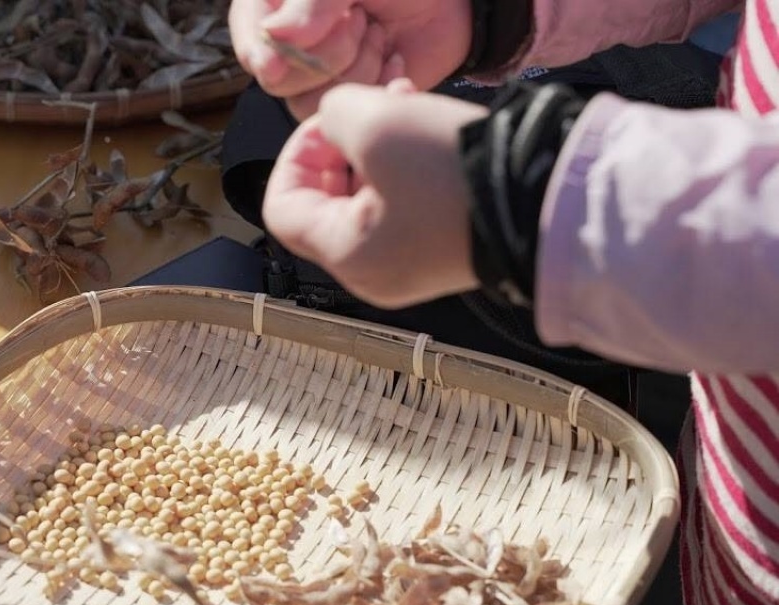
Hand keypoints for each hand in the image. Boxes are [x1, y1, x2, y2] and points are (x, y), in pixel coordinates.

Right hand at [229, 0, 472, 118]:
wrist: (448, 4)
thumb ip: (312, 1)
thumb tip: (276, 35)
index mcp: (276, 4)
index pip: (250, 32)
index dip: (259, 50)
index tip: (277, 63)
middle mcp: (287, 44)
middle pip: (279, 77)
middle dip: (327, 52)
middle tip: (359, 19)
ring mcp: (313, 77)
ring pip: (308, 102)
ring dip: (354, 68)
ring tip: (378, 36)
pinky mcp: (342, 104)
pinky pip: (341, 117)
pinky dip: (372, 87)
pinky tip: (390, 58)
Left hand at [262, 81, 487, 307]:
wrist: (548, 204)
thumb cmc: (461, 176)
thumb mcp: (379, 125)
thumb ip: (335, 115)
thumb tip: (336, 119)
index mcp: (346, 256)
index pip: (282, 207)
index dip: (295, 156)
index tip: (327, 124)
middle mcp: (371, 273)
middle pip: (324, 203)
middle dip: (341, 146)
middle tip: (370, 107)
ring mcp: (408, 267)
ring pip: (367, 198)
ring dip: (376, 147)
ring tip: (406, 105)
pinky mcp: (442, 252)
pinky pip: (404, 207)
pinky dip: (406, 168)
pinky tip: (429, 128)